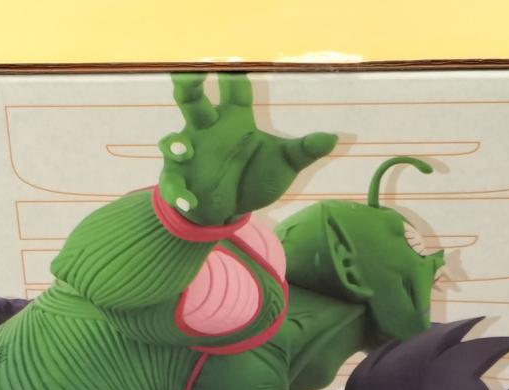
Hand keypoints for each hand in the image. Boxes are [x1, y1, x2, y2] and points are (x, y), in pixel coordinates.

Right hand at [158, 73, 337, 225]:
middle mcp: (208, 130)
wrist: (228, 211)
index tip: (232, 60)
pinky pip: (174, 184)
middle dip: (188, 86)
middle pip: (193, 101)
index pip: (234, 90)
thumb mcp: (284, 165)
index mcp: (234, 119)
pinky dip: (180, 193)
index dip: (233, 74)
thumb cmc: (255, 178)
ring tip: (184, 149)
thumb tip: (334, 138)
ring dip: (176, 145)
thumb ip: (304, 150)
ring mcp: (190, 156)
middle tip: (186, 73)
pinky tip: (192, 201)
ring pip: (175, 141)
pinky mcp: (179, 182)